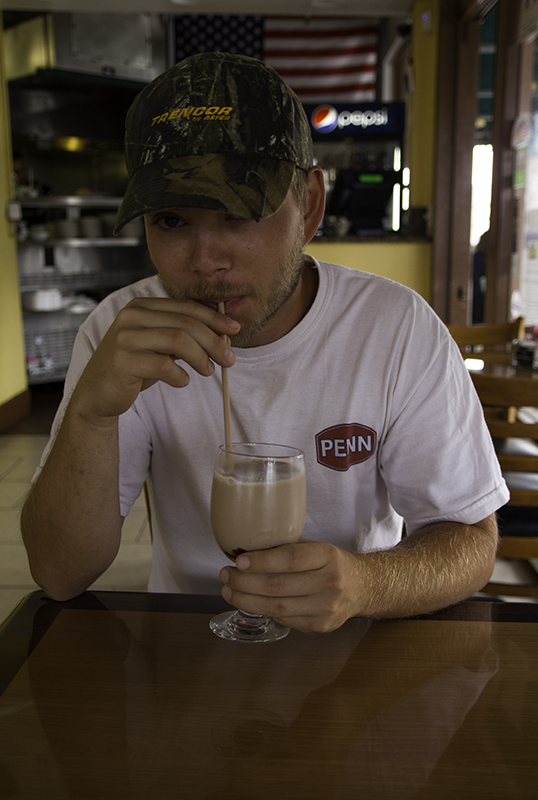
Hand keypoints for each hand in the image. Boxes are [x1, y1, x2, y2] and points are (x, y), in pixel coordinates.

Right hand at [70, 297, 239, 423]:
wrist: (98, 393)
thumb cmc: (132, 367)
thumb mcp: (157, 345)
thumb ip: (181, 335)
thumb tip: (222, 336)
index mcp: (141, 306)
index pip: (185, 307)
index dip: (214, 317)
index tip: (234, 329)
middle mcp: (131, 316)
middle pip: (185, 323)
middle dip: (213, 341)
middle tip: (229, 358)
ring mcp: (125, 337)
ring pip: (178, 341)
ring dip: (201, 358)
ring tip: (209, 371)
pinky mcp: (122, 361)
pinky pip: (164, 365)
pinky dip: (179, 375)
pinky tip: (182, 381)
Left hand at [219, 539, 362, 633]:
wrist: (362, 587)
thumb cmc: (330, 563)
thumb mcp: (315, 546)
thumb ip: (286, 547)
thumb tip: (245, 547)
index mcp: (328, 556)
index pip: (291, 559)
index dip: (262, 561)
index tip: (238, 561)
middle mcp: (330, 583)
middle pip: (278, 586)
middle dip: (245, 582)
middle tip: (226, 575)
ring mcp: (326, 608)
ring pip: (277, 608)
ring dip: (247, 600)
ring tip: (229, 591)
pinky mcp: (320, 627)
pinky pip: (284, 620)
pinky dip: (263, 611)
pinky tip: (250, 602)